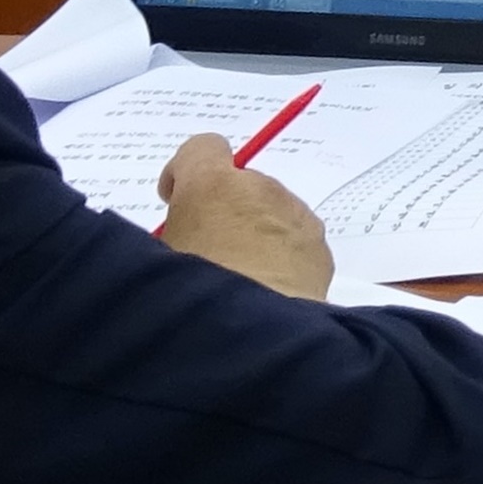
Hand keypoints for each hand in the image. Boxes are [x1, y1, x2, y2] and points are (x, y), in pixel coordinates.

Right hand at [157, 135, 331, 298]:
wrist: (253, 335)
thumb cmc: (191, 297)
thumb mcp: (161, 259)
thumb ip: (173, 232)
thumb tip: (182, 233)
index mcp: (212, 184)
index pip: (203, 148)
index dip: (187, 171)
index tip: (176, 200)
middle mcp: (260, 189)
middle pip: (242, 186)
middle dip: (227, 210)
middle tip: (211, 252)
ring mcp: (296, 216)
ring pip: (274, 213)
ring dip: (258, 233)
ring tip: (244, 278)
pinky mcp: (321, 248)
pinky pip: (297, 242)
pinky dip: (285, 257)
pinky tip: (271, 290)